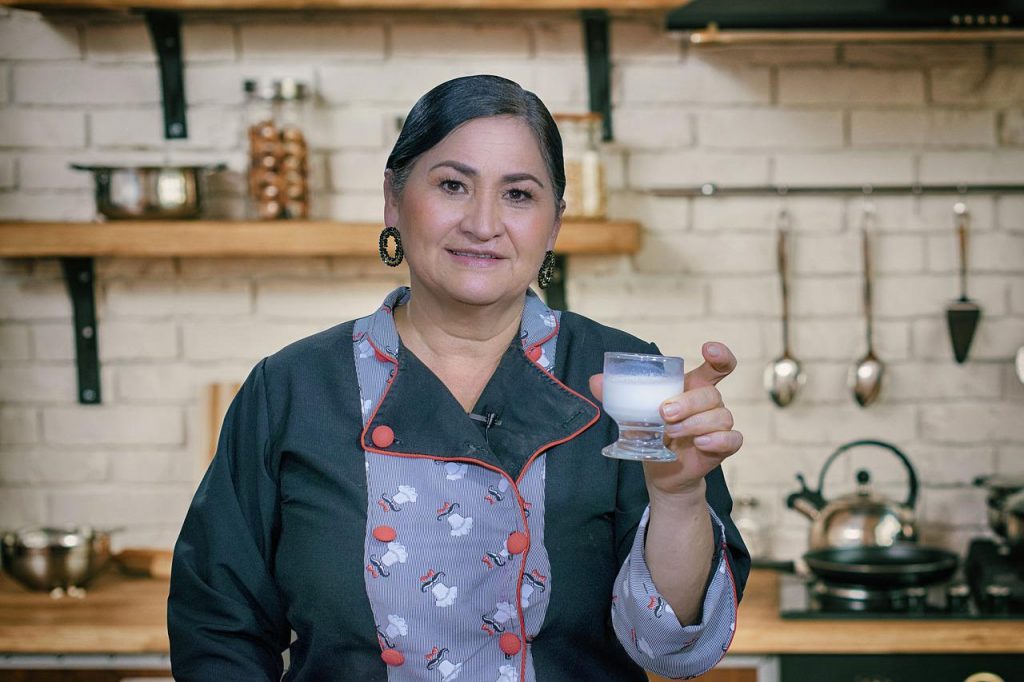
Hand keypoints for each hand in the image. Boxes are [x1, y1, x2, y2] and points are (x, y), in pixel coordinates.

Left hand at [589, 342, 742, 498]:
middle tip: (664, 413)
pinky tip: (700, 443)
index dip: (720, 354)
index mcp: (693, 387)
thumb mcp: (634, 415)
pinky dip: (718, 440)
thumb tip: (595, 380)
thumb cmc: (653, 434)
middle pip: (711, 394)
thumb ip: (618, 397)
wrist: (661, 471)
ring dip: (695, 424)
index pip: (717, 366)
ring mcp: (719, 425)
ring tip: (673, 432)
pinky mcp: (724, 446)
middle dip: (688, 402)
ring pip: (721, 416)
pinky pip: (733, 439)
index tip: (709, 349)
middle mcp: (710, 403)